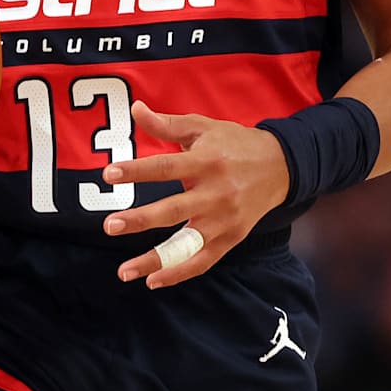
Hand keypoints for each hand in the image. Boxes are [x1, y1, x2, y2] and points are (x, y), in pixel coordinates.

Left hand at [99, 99, 291, 288]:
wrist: (280, 166)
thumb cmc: (234, 144)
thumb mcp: (203, 127)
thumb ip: (167, 124)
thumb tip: (135, 109)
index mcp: (206, 161)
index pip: (166, 167)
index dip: (137, 171)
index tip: (109, 173)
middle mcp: (216, 193)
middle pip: (173, 210)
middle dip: (140, 219)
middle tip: (109, 225)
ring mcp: (224, 220)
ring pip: (186, 244)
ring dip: (155, 259)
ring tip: (124, 271)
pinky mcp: (231, 238)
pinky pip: (202, 261)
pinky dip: (179, 273)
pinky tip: (153, 280)